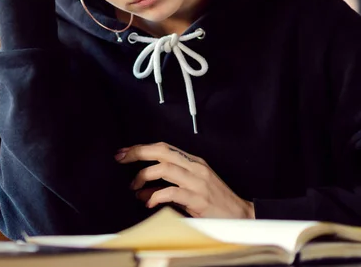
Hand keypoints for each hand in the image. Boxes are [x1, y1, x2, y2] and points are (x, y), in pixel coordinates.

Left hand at [115, 143, 254, 218]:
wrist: (241, 216)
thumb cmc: (215, 202)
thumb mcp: (190, 188)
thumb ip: (166, 185)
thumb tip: (141, 189)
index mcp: (193, 162)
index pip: (164, 148)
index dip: (142, 148)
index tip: (124, 152)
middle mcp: (195, 168)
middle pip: (162, 152)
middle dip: (138, 153)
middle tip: (121, 159)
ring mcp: (198, 182)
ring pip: (165, 168)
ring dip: (144, 176)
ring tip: (134, 186)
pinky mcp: (199, 199)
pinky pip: (173, 192)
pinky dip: (156, 195)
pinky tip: (149, 202)